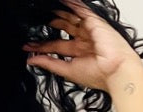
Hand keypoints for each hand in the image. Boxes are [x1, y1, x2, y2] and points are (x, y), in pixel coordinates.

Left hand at [22, 0, 142, 91]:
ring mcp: (89, 30)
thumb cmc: (97, 74)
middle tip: (35, 23)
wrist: (114, 71)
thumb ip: (49, 63)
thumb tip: (32, 60)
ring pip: (71, 17)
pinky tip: (64, 2)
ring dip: (60, 12)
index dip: (40, 46)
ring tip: (47, 9)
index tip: (28, 47)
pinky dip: (73, 5)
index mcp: (77, 53)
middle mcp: (83, 40)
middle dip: (50, 25)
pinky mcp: (94, 22)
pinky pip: (82, 9)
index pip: (55, 46)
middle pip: (63, 29)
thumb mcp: (66, 69)